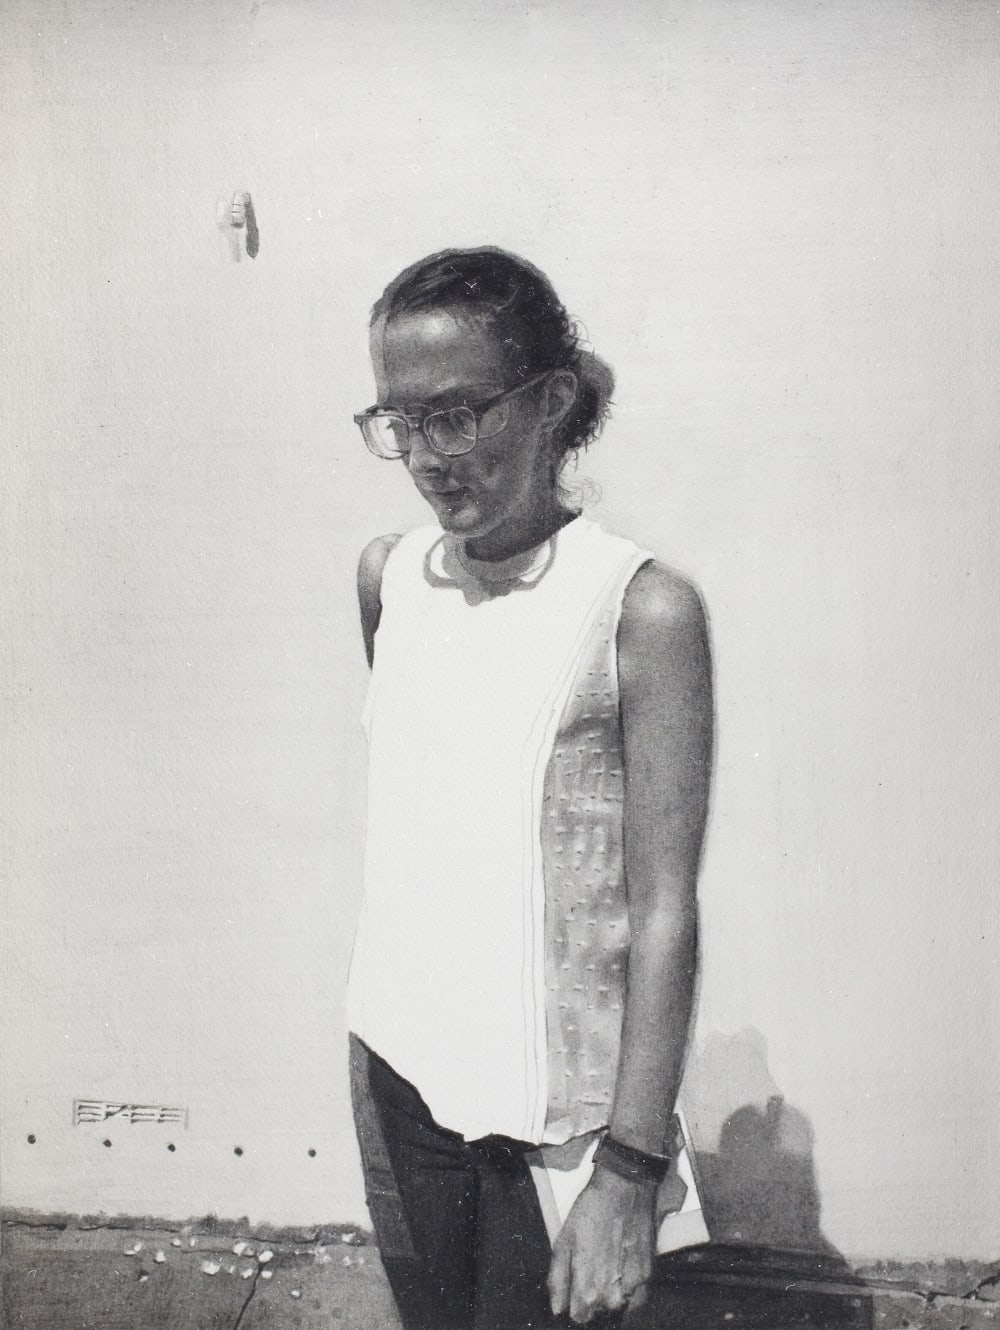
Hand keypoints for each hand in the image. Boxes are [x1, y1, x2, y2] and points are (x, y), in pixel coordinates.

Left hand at [547, 1165, 656, 1324]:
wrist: (623, 1189)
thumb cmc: (591, 1212)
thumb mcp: (563, 1242)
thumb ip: (558, 1281)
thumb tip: (557, 1308)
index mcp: (588, 1290)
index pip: (579, 1317)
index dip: (576, 1302)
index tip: (577, 1286)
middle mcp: (612, 1296)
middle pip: (599, 1311)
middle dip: (594, 1294)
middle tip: (594, 1265)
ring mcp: (633, 1288)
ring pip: (619, 1304)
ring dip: (613, 1291)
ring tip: (609, 1262)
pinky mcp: (648, 1276)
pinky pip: (637, 1297)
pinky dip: (630, 1287)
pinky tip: (623, 1266)